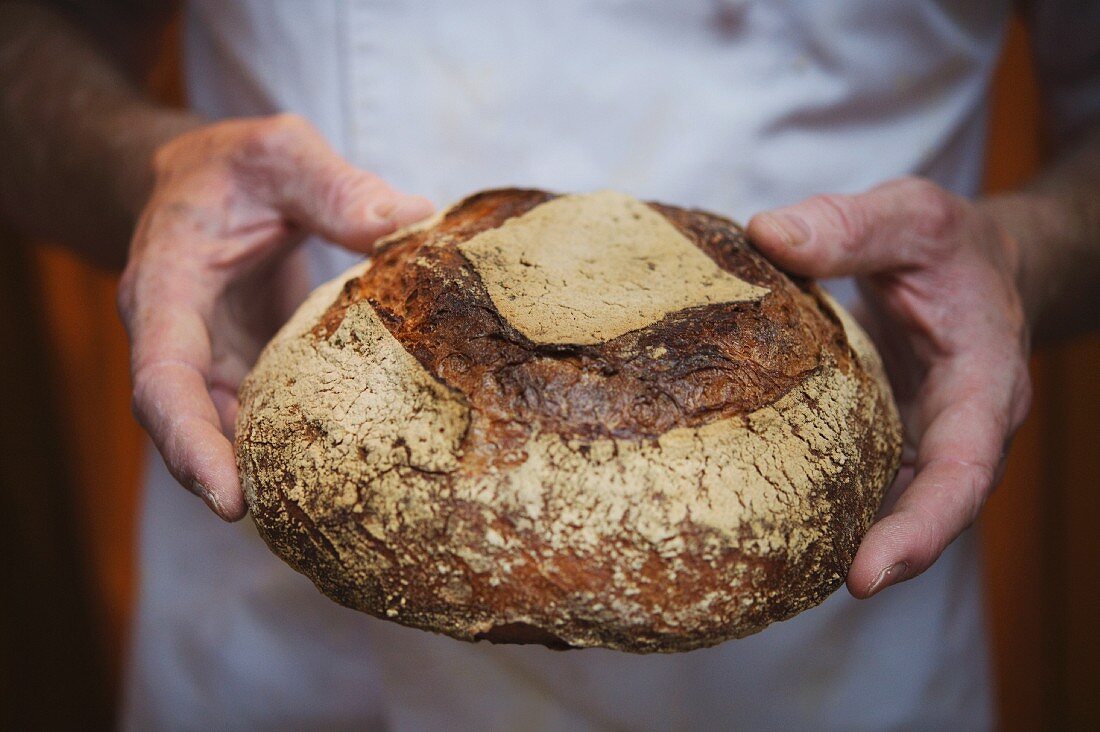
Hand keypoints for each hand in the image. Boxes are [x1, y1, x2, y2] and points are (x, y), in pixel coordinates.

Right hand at [117, 114, 432, 519]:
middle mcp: (181, 340)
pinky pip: (265, 417)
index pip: (161, 379)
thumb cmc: (233, 168)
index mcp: (166, 291)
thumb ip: (334, 186)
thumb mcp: (279, 153)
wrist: (207, 184)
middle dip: (232, 481)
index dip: (188, 442)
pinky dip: (296, 445)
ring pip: (231, 433)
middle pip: (190, 429)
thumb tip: (413, 220)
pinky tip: (348, 470)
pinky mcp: (248, 369)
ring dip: (269, 473)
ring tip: (330, 515)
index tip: (226, 498)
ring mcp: (215, 362)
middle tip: (292, 529)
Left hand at [747, 177, 1031, 597]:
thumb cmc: (950, 246)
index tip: (867, 577)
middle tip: (800, 589)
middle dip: (876, 557)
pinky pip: (860, 476)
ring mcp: (921, 438)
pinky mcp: (887, 434)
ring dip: (843, 537)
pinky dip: (824, 499)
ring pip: (889, 502)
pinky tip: (766, 512)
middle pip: (925, 512)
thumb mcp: (911, 217)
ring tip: (772, 569)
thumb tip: (766, 235)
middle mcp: (957, 429)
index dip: (921, 531)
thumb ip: (849, 225)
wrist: (974, 264)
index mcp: (982, 386)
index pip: (962, 474)